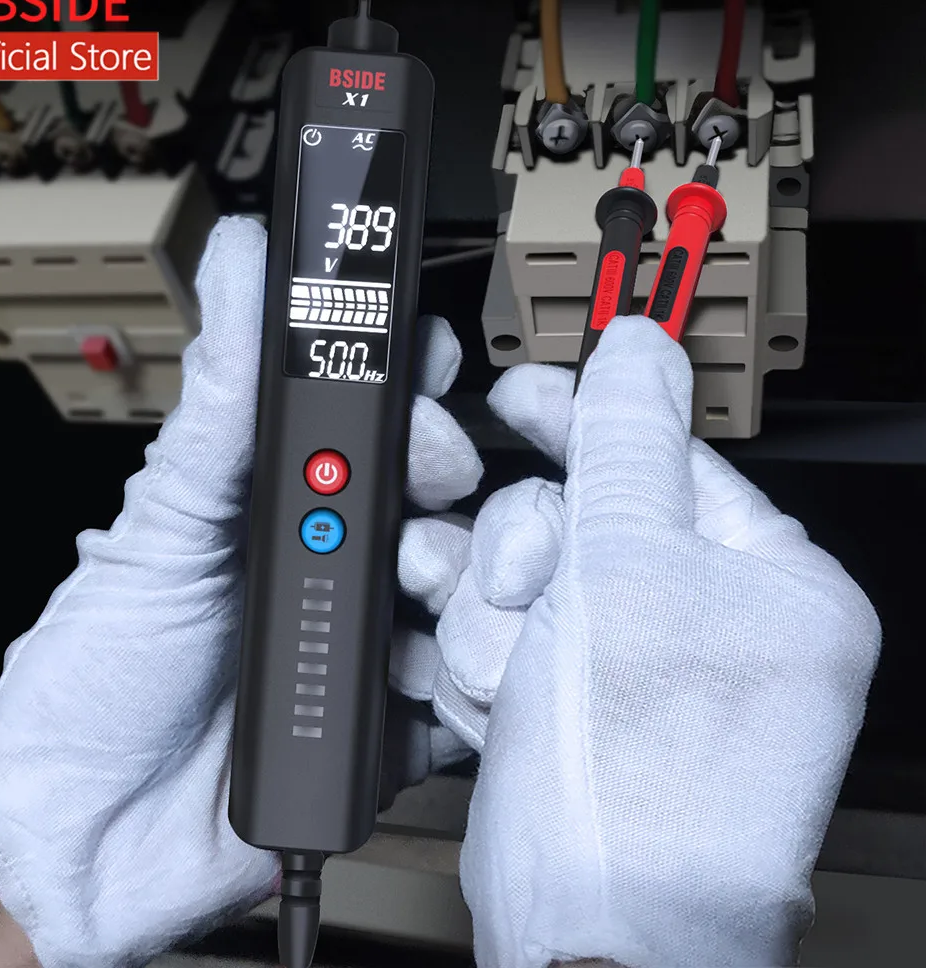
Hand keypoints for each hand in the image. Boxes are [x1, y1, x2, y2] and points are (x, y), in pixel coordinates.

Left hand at [0, 217, 481, 967]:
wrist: (83, 835)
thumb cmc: (102, 673)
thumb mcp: (165, 521)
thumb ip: (222, 403)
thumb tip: (239, 265)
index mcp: (295, 514)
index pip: (390, 433)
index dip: (427, 396)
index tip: (437, 373)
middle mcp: (344, 575)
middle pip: (452, 510)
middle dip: (456, 493)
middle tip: (428, 495)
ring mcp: (371, 651)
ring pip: (474, 599)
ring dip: (467, 588)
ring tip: (418, 598)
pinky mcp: (389, 730)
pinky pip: (462, 700)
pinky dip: (463, 686)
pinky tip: (425, 678)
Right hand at [437, 317, 880, 966]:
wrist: (586, 926)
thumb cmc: (640, 778)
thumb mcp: (629, 568)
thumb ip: (624, 443)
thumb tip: (638, 349)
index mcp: (770, 581)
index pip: (666, 457)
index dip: (586, 422)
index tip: (525, 393)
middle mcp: (710, 622)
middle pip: (583, 515)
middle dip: (527, 549)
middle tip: (515, 580)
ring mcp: (637, 664)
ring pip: (529, 572)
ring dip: (497, 613)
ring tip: (503, 665)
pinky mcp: (576, 698)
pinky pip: (510, 630)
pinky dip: (489, 657)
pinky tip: (492, 692)